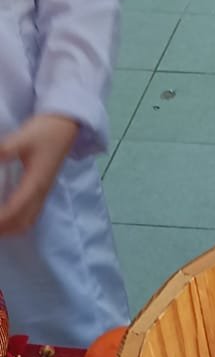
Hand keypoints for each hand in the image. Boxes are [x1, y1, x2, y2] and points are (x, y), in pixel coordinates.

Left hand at [0, 115, 78, 234]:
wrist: (65, 127)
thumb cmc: (45, 132)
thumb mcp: (23, 137)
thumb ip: (4, 150)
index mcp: (35, 183)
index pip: (15, 210)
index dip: (0, 220)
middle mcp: (40, 193)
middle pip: (22, 222)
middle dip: (3, 229)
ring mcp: (43, 193)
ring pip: (27, 221)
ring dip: (9, 229)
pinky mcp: (42, 191)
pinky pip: (30, 215)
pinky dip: (16, 223)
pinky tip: (5, 218)